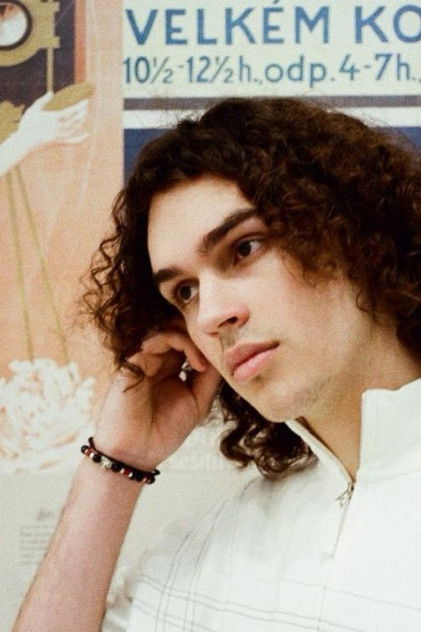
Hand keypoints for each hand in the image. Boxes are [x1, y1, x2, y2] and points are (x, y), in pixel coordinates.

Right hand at [17, 92, 88, 153]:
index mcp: (54, 117)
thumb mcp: (34, 109)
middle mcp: (60, 127)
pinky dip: (80, 138)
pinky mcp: (60, 143)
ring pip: (76, 128)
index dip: (80, 106)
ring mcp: (61, 136)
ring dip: (82, 120)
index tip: (86, 101)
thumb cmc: (27, 124)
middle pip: (76, 118)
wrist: (25, 141)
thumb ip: (43, 100)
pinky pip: (73, 141)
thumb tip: (51, 93)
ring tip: (85, 114)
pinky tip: (86, 134)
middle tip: (86, 105)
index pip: (72, 110)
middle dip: (83, 111)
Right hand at [94, 327, 220, 469]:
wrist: (135, 455)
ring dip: (194, 339)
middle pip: (180, 328)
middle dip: (202, 333)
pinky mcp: (133, 363)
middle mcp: (157, 359)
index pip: (189, 340)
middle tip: (221, 345)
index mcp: (170, 366)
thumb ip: (209, 378)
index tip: (230, 352)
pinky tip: (197, 365)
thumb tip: (223, 355)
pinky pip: (155, 339)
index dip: (208, 340)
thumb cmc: (164, 431)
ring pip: (169, 329)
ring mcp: (144, 359)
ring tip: (207, 362)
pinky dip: (179, 343)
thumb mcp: (198, 403)